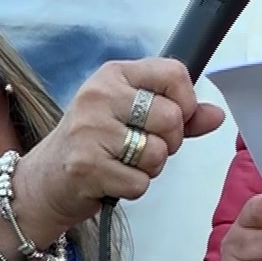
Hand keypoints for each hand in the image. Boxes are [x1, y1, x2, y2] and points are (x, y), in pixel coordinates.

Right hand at [12, 58, 225, 237]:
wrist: (44, 180)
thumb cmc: (95, 143)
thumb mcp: (134, 117)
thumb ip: (179, 114)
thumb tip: (217, 115)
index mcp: (115, 74)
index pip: (174, 72)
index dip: (187, 101)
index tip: (175, 117)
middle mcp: (99, 95)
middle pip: (172, 117)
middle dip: (169, 142)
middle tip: (143, 147)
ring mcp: (90, 130)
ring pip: (158, 153)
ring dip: (150, 168)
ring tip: (124, 163)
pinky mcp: (86, 165)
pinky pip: (140, 182)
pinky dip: (134, 188)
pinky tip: (111, 179)